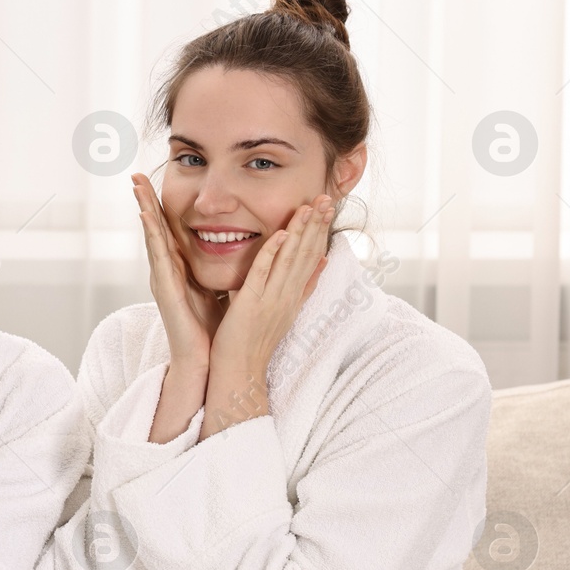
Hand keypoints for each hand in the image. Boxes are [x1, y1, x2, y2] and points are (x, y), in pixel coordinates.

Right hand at [132, 173, 223, 369]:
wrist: (206, 361)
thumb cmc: (213, 329)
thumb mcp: (219, 288)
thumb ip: (220, 269)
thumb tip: (237, 250)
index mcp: (179, 270)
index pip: (169, 231)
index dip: (161, 207)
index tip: (155, 182)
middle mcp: (166, 272)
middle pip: (154, 229)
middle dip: (145, 201)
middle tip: (136, 175)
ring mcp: (162, 279)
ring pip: (151, 236)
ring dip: (143, 209)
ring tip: (136, 186)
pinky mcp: (165, 289)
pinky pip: (157, 255)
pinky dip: (151, 234)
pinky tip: (145, 216)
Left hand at [209, 195, 332, 376]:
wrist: (239, 372)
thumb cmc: (253, 342)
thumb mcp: (283, 309)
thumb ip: (303, 285)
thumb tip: (323, 261)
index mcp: (294, 295)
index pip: (313, 256)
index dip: (321, 230)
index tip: (328, 206)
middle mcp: (288, 295)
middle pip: (308, 254)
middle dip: (318, 224)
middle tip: (329, 197)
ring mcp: (272, 299)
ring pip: (290, 260)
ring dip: (300, 231)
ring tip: (311, 206)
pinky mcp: (252, 304)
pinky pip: (263, 275)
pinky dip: (272, 253)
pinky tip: (278, 233)